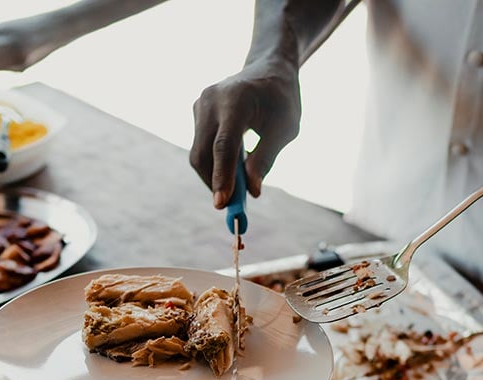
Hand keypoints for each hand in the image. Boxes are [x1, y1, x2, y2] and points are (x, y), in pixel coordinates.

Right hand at [190, 57, 301, 207]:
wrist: (268, 68)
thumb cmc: (281, 100)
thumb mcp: (286, 130)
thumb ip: (266, 159)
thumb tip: (253, 191)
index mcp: (236, 100)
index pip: (224, 145)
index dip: (222, 177)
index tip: (222, 204)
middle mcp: (211, 100)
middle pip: (203, 153)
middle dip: (215, 183)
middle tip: (232, 207)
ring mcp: (200, 105)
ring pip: (198, 154)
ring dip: (215, 175)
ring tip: (238, 185)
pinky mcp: (196, 112)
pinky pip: (200, 147)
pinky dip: (213, 164)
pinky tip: (233, 166)